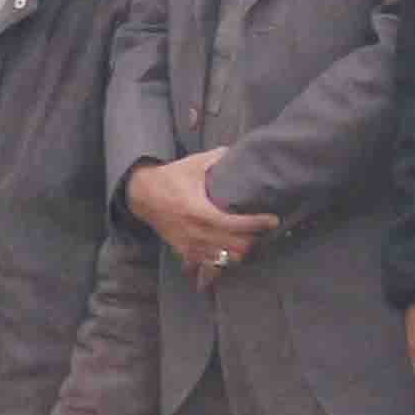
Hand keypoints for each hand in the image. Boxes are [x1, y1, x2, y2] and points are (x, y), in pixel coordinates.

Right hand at [126, 148, 280, 275]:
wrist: (141, 195)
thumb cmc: (169, 179)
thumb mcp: (193, 164)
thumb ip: (217, 157)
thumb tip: (240, 150)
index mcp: (198, 210)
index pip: (233, 223)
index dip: (256, 223)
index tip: (273, 219)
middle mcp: (194, 231)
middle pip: (233, 245)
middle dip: (252, 239)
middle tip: (263, 230)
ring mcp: (188, 243)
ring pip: (223, 258)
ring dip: (240, 251)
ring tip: (250, 241)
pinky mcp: (183, 250)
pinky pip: (208, 263)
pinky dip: (223, 260)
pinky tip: (231, 252)